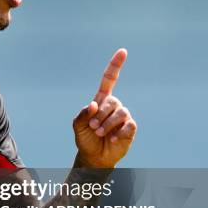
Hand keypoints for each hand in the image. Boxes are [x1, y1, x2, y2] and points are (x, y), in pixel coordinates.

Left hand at [73, 48, 136, 167]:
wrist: (94, 156)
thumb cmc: (86, 138)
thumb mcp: (77, 126)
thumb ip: (82, 114)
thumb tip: (93, 104)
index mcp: (101, 99)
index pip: (110, 79)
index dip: (116, 65)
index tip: (123, 51)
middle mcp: (114, 105)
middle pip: (112, 101)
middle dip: (100, 115)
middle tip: (93, 127)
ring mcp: (123, 116)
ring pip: (120, 113)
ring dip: (107, 125)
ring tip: (100, 133)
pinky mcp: (130, 127)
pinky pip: (128, 124)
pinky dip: (118, 132)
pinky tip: (112, 138)